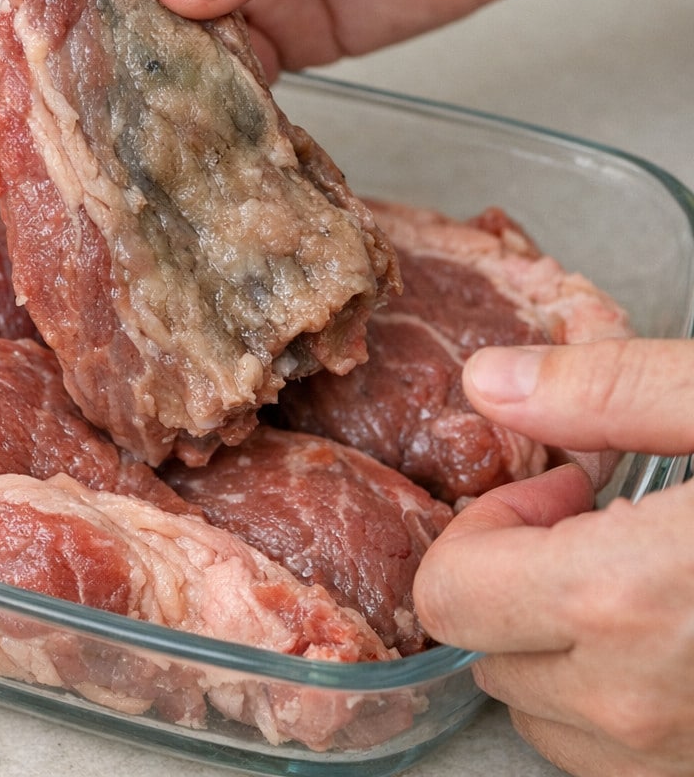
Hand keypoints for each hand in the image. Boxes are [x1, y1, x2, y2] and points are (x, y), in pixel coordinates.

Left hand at [413, 339, 693, 775]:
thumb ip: (604, 392)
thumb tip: (487, 381)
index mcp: (623, 599)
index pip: (449, 592)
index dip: (489, 527)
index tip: (562, 491)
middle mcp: (636, 702)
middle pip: (484, 647)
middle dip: (519, 576)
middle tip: (605, 528)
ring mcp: (672, 760)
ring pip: (538, 708)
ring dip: (561, 641)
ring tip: (646, 582)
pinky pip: (604, 755)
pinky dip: (611, 697)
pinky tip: (671, 638)